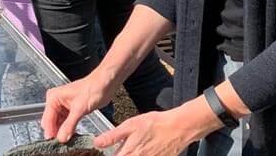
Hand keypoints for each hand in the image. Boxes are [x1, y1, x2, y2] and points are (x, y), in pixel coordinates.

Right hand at [42, 69, 118, 142]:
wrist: (105, 84)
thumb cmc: (93, 88)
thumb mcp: (80, 108)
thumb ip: (69, 124)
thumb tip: (61, 137)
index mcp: (54, 97)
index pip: (47, 119)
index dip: (51, 132)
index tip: (55, 143)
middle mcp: (56, 102)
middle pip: (52, 123)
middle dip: (57, 133)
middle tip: (63, 144)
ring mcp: (63, 107)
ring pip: (59, 124)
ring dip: (63, 133)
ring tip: (69, 141)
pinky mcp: (71, 111)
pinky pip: (66, 123)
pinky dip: (69, 130)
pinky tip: (73, 136)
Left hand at [93, 107, 207, 155]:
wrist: (178, 128)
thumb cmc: (154, 124)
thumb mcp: (130, 125)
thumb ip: (113, 136)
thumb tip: (97, 142)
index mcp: (128, 153)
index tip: (97, 154)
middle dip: (118, 155)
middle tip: (120, 148)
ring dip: (129, 155)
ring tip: (131, 149)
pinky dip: (142, 155)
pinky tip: (142, 150)